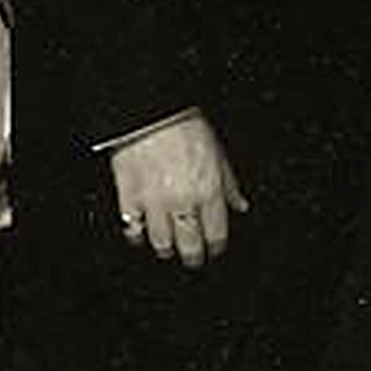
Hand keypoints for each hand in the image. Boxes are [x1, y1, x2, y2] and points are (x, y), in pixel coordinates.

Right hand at [110, 115, 248, 269]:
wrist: (149, 112)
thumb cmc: (184, 126)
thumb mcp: (218, 152)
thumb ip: (229, 184)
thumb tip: (240, 205)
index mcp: (209, 190)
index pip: (216, 234)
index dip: (216, 247)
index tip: (214, 249)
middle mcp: (183, 201)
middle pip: (190, 245)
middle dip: (193, 257)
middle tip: (193, 259)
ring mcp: (154, 202)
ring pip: (161, 243)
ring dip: (166, 249)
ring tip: (168, 249)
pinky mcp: (129, 198)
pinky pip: (133, 229)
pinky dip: (137, 235)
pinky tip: (140, 235)